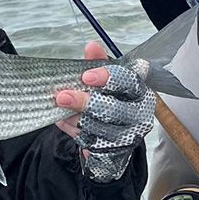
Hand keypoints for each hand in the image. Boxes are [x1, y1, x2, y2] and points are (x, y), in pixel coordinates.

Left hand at [55, 41, 154, 182]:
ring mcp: (129, 136)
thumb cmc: (108, 100)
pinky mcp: (116, 153)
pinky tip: (63, 121)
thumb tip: (91, 46)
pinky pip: (91, 143)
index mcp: (138, 90)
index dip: (108, 78)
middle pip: (113, 109)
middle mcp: (139, 114)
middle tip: (62, 96)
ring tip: (60, 109)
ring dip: (75, 118)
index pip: (128, 81)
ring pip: (99, 128)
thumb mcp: (102, 80)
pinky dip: (74, 131)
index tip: (86, 76)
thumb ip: (96, 63)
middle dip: (84, 102)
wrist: (111, 136)